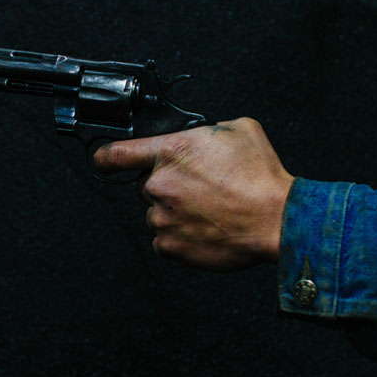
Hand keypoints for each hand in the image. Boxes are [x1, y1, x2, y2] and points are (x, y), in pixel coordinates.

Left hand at [93, 118, 293, 271]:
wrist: (276, 218)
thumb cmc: (261, 176)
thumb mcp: (238, 130)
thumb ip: (206, 130)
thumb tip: (200, 136)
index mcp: (171, 151)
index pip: (118, 153)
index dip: (104, 157)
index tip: (100, 160)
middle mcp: (160, 184)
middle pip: (146, 185)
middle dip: (167, 186)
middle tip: (198, 189)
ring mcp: (163, 217)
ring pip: (157, 214)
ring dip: (175, 213)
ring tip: (208, 211)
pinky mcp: (171, 246)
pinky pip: (165, 241)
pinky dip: (180, 237)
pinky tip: (204, 229)